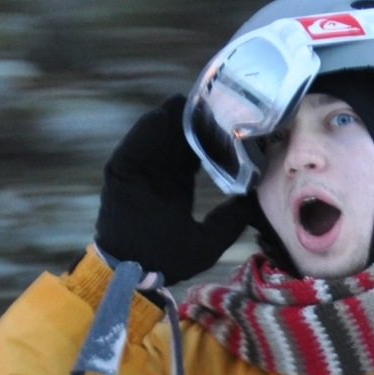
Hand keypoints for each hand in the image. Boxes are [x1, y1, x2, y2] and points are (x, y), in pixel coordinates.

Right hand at [96, 96, 251, 283]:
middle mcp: (156, 178)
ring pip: (155, 139)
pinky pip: (132, 147)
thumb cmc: (168, 262)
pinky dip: (145, 132)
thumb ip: (230, 221)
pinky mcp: (119, 175)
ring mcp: (137, 175)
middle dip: (192, 121)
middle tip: (211, 99)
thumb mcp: (209, 240)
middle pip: (176, 141)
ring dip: (170, 119)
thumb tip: (254, 202)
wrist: (136, 275)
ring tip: (188, 99)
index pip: (194, 155)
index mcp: (176, 188)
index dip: (210, 139)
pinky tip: (162, 117)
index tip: (228, 122)